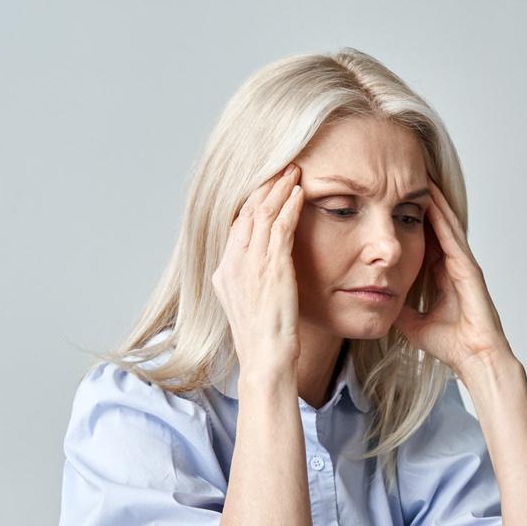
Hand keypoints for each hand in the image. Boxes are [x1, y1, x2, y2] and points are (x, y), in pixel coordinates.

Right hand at [211, 164, 305, 380]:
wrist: (265, 359)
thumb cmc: (265, 339)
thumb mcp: (252, 304)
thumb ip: (253, 281)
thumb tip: (265, 269)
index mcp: (225, 272)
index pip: (237, 224)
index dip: (252, 200)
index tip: (266, 184)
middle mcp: (232, 264)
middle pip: (247, 212)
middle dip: (265, 186)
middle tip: (282, 166)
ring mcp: (250, 265)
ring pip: (263, 214)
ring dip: (279, 189)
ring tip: (294, 171)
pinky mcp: (271, 269)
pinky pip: (280, 228)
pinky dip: (290, 207)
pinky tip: (301, 193)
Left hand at [395, 180, 513, 377]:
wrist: (474, 358)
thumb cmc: (452, 345)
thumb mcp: (413, 323)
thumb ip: (400, 310)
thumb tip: (379, 302)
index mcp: (442, 275)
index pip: (424, 238)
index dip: (410, 218)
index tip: (394, 198)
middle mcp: (453, 265)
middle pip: (435, 224)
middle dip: (422, 201)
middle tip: (406, 174)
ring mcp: (463, 264)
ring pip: (446, 223)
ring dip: (433, 199)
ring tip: (419, 174)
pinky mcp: (469, 268)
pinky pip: (452, 235)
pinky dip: (442, 215)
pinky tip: (431, 197)